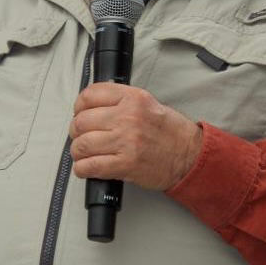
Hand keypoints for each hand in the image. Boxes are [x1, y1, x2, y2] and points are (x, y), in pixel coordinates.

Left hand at [69, 83, 202, 190]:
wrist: (189, 155)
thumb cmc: (170, 132)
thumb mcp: (148, 103)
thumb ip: (121, 101)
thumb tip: (91, 106)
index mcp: (133, 99)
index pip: (90, 95)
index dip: (79, 106)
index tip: (80, 113)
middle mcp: (128, 117)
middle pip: (82, 122)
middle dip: (76, 132)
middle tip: (81, 137)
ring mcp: (126, 142)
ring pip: (82, 145)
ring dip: (78, 152)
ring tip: (84, 154)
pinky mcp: (125, 165)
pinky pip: (90, 166)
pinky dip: (82, 169)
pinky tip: (86, 168)